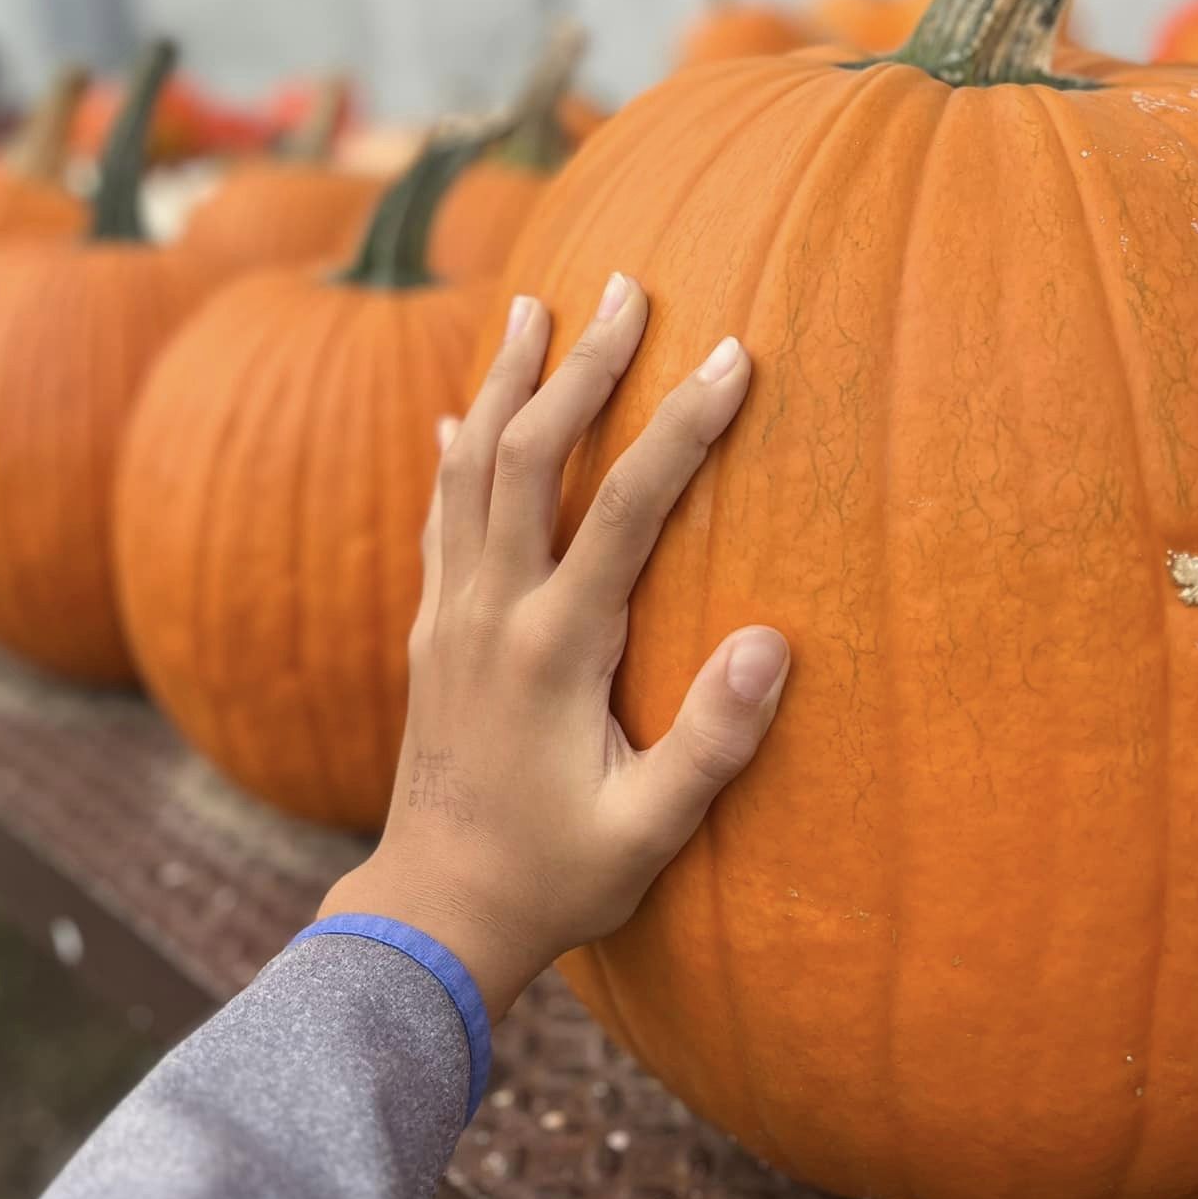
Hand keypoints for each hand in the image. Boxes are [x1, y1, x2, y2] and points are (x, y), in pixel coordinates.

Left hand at [319, 271, 790, 1018]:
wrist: (432, 912)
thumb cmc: (555, 877)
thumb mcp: (649, 831)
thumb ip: (714, 742)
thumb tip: (772, 642)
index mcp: (553, 649)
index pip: (625, 507)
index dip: (682, 425)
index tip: (735, 355)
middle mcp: (489, 612)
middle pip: (529, 455)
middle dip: (583, 365)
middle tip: (626, 286)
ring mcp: (447, 615)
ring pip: (470, 470)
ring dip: (506, 382)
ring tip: (533, 306)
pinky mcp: (426, 631)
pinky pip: (436, 518)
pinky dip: (451, 456)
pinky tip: (457, 418)